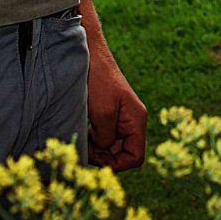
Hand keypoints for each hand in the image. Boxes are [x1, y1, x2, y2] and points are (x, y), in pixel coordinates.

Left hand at [87, 52, 147, 170]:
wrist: (89, 55)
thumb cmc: (98, 80)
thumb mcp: (103, 112)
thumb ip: (107, 138)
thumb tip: (105, 151)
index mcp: (136, 120)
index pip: (136, 156)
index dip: (118, 164)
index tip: (99, 157)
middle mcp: (132, 121)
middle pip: (124, 154)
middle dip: (105, 158)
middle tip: (87, 150)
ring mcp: (120, 119)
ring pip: (113, 147)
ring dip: (98, 150)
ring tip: (84, 141)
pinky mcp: (108, 116)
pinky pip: (105, 138)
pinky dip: (94, 142)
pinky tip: (84, 134)